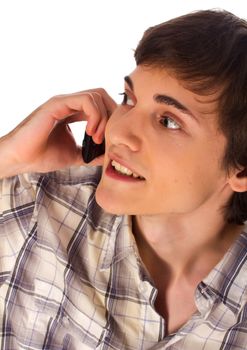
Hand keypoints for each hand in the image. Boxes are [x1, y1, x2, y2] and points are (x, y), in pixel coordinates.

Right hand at [0, 89, 116, 176]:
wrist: (22, 159)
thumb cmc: (43, 156)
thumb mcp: (75, 155)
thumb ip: (91, 153)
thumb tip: (107, 156)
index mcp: (72, 112)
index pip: (100, 105)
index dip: (110, 118)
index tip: (110, 139)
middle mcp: (68, 104)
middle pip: (101, 95)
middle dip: (111, 114)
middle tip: (108, 135)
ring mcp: (62, 102)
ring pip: (96, 96)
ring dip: (103, 118)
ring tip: (96, 138)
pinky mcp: (57, 104)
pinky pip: (85, 100)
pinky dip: (95, 116)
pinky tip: (90, 133)